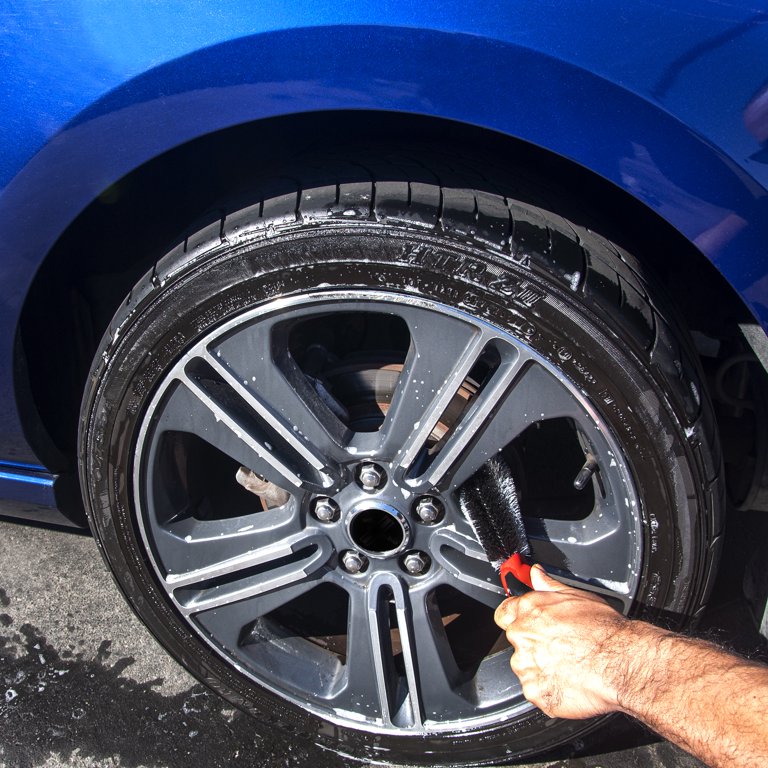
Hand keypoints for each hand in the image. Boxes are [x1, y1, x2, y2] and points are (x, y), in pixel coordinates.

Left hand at [493, 564, 634, 718]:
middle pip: (516, 641)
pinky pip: (536, 690)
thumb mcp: (575, 595)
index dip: (516, 618)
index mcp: (528, 610)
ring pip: (525, 667)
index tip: (528, 624)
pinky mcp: (535, 691)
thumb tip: (536, 574)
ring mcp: (526, 666)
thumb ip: (547, 585)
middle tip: (559, 647)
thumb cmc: (604, 629)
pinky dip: (549, 689)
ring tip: (568, 665)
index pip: (504, 613)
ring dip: (540, 667)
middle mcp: (522, 636)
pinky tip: (568, 682)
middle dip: (533, 644)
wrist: (622, 663)